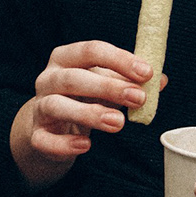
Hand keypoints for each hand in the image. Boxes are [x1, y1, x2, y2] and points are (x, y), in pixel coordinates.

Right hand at [10, 40, 156, 189]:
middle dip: (108, 87)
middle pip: (74, 78)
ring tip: (119, 123)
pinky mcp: (36, 134)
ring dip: (89, 113)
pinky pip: (45, 140)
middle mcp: (48, 78)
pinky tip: (86, 145)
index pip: (91, 50)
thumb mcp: (106, 84)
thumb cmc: (82, 97)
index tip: (146, 72)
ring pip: (57, 106)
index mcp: (66, 58)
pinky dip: (64, 143)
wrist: (51, 126)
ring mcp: (39, 106)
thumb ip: (129, 80)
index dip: (119, 60)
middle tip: (138, 98)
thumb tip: (159, 80)